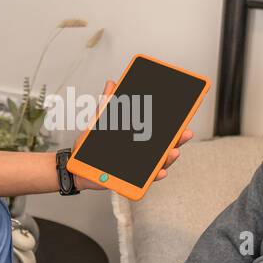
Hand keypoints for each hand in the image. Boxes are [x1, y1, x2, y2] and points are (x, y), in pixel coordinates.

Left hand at [72, 80, 193, 190]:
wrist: (77, 165)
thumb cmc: (90, 145)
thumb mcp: (99, 122)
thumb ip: (107, 104)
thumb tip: (112, 83)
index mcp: (137, 136)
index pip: (160, 130)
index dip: (173, 125)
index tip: (183, 118)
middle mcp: (142, 151)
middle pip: (166, 146)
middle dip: (178, 140)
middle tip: (185, 133)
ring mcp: (139, 166)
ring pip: (160, 162)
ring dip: (169, 158)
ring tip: (173, 152)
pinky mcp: (132, 179)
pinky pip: (147, 179)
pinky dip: (155, 175)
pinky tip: (160, 171)